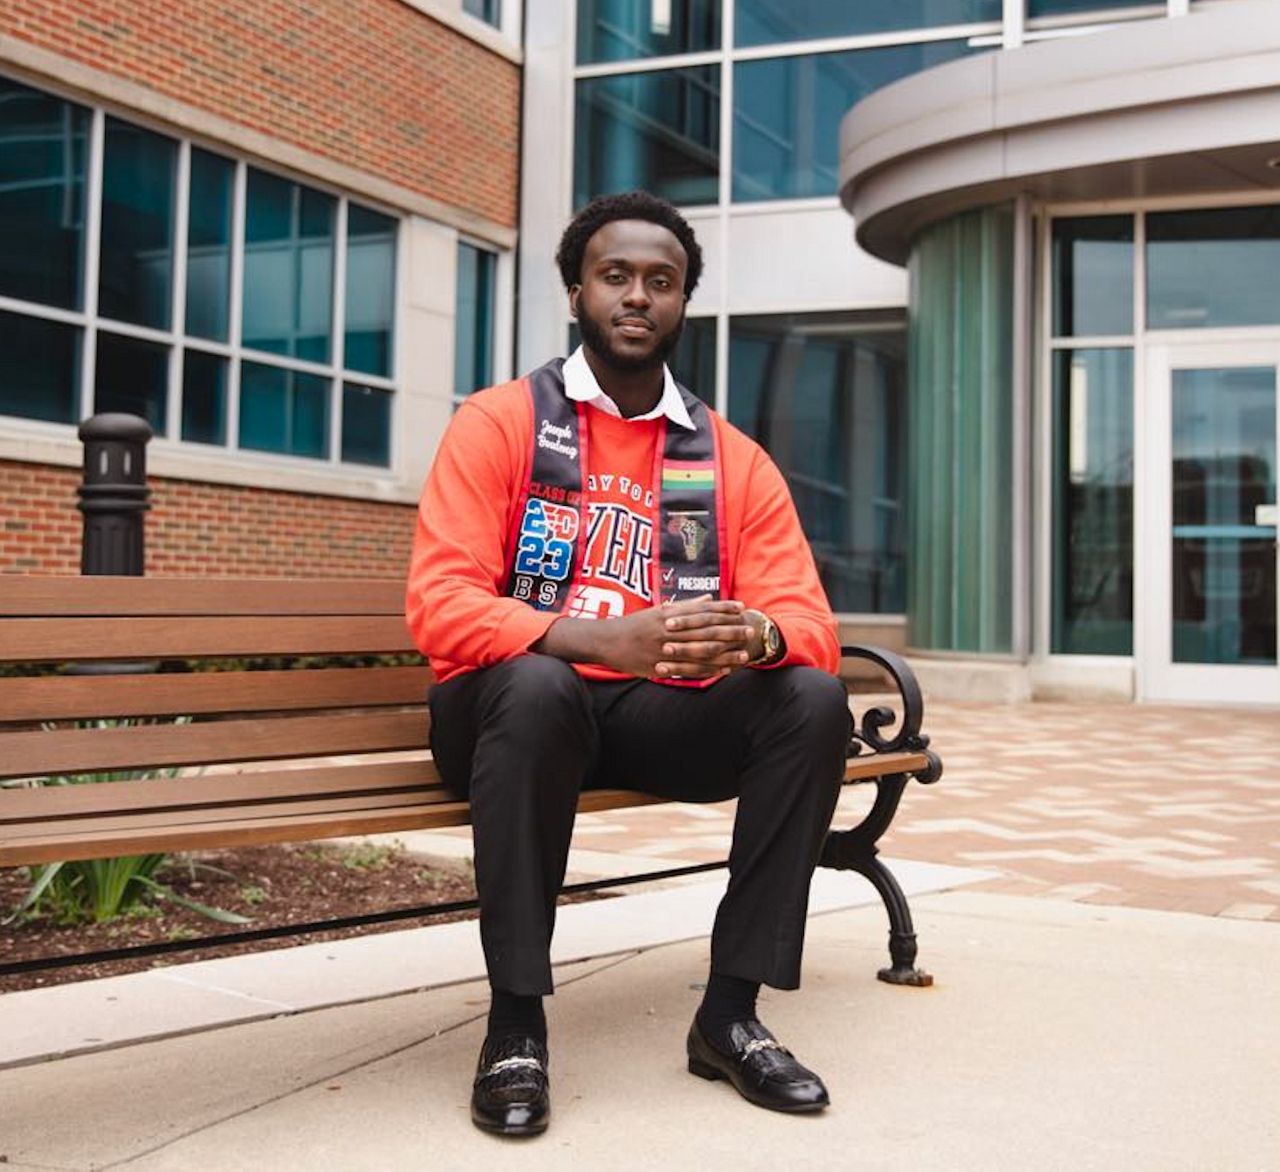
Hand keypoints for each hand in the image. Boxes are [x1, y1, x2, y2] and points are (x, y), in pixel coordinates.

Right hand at [537, 596, 751, 679]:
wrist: (606, 641)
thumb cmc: (634, 625)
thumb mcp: (658, 611)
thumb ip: (685, 606)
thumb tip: (709, 598)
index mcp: (669, 615)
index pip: (702, 610)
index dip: (723, 608)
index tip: (742, 607)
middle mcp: (669, 631)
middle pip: (705, 630)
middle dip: (729, 630)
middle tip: (750, 630)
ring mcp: (665, 650)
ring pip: (700, 651)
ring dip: (724, 653)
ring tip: (744, 654)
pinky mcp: (660, 666)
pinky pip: (689, 670)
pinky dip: (708, 670)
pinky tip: (724, 670)